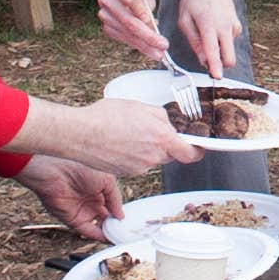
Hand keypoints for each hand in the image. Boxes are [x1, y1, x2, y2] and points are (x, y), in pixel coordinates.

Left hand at [15, 153, 124, 240]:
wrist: (56, 171)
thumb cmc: (78, 167)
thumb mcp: (107, 180)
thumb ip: (115, 199)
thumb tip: (121, 215)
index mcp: (98, 189)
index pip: (112, 205)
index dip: (120, 213)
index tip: (129, 221)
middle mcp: (90, 200)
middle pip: (106, 217)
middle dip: (116, 225)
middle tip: (127, 231)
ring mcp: (82, 210)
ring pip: (98, 226)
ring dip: (109, 232)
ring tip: (121, 237)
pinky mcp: (73, 219)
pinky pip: (88, 231)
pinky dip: (99, 236)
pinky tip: (109, 238)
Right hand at [39, 94, 196, 182]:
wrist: (80, 134)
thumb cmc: (106, 117)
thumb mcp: (140, 106)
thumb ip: (160, 116)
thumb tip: (167, 124)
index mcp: (161, 138)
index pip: (190, 153)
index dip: (197, 150)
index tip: (198, 146)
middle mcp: (153, 157)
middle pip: (169, 154)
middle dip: (165, 144)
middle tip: (149, 131)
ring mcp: (140, 167)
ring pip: (152, 159)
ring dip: (146, 149)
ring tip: (127, 134)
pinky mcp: (126, 173)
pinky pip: (137, 164)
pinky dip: (132, 155)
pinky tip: (119, 143)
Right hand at [94, 0, 167, 59]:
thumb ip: (147, 7)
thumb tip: (152, 28)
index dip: (140, 10)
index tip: (152, 21)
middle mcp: (109, 3)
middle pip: (129, 22)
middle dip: (148, 36)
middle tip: (163, 45)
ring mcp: (105, 17)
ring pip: (127, 34)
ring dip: (145, 46)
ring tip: (159, 54)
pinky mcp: (106, 28)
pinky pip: (124, 39)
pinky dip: (138, 45)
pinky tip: (149, 50)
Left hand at [172, 0, 248, 80]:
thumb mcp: (185, 19)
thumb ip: (193, 41)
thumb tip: (202, 60)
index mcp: (208, 25)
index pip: (213, 50)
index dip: (215, 65)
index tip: (217, 76)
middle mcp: (224, 27)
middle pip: (229, 57)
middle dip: (221, 65)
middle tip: (208, 61)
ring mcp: (233, 26)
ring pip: (229, 50)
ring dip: (219, 50)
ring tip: (207, 34)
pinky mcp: (237, 26)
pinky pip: (229, 42)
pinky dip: (222, 41)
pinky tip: (214, 28)